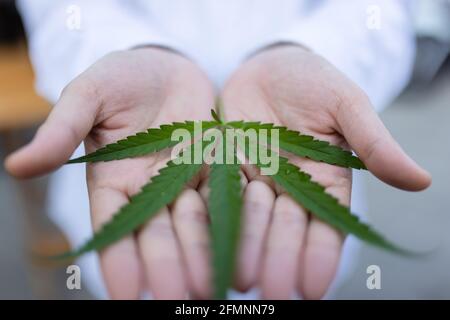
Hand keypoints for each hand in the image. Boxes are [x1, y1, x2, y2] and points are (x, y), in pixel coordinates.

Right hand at [5, 47, 215, 298]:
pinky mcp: (216, 170)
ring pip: (193, 226)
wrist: (167, 68)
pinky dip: (232, 224)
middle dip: (165, 268)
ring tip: (209, 289)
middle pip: (156, 235)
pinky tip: (240, 250)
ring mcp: (185, 183)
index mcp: (113, 181)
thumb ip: (62, 130)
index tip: (124, 293)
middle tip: (176, 300)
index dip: (117, 259)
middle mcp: (149, 191)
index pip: (113, 226)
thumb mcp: (89, 95)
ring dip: (201, 257)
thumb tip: (17, 166)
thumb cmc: (122, 78)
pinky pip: (226, 199)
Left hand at [222, 45, 430, 298]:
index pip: (326, 225)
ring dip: (244, 249)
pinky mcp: (222, 169)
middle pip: (284, 230)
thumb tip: (421, 180)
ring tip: (238, 279)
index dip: (320, 256)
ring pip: (249, 221)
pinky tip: (207, 243)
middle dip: (278, 260)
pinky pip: (215, 195)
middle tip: (270, 291)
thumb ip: (373, 143)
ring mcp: (254, 181)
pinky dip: (212, 219)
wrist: (268, 67)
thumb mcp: (346, 105)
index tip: (312, 287)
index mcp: (325, 181)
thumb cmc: (314, 81)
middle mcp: (289, 190)